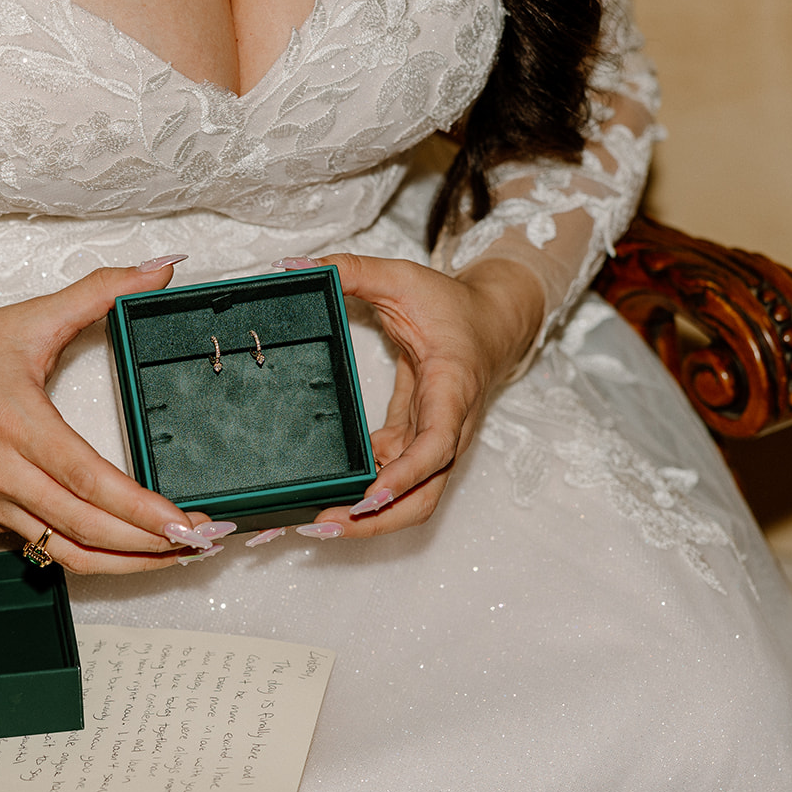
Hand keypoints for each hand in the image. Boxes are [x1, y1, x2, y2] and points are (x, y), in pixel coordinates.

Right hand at [0, 261, 213, 572]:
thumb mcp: (31, 316)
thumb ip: (100, 290)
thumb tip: (161, 268)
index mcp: (18, 422)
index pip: (88, 479)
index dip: (139, 508)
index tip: (184, 522)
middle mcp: (4, 472)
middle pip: (86, 527)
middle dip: (149, 543)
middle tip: (203, 542)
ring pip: (69, 553)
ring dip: (129, 563)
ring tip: (178, 556)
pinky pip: (49, 553)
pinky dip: (97, 559)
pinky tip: (136, 554)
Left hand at [307, 253, 545, 537]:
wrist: (493, 321)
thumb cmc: (451, 304)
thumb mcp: (402, 278)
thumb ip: (352, 270)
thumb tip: (298, 268)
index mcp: (451, 388)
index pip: (437, 444)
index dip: (406, 474)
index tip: (371, 496)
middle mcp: (449, 427)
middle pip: (424, 495)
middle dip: (378, 520)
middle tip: (326, 524)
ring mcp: (435, 442)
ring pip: (412, 499)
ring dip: (370, 519)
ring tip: (316, 522)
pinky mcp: (419, 445)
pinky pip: (397, 483)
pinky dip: (366, 497)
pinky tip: (326, 499)